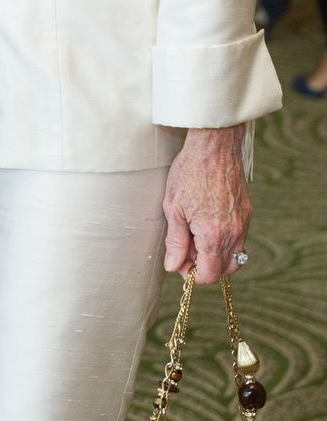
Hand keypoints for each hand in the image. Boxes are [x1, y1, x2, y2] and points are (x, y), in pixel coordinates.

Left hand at [162, 125, 250, 283]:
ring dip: (215, 254)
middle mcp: (234, 233)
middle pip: (224, 270)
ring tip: (195, 235)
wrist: (214, 145)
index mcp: (214, 236)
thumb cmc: (190, 172)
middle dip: (204, 266)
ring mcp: (244, 223)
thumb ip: (175, 241)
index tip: (179, 262)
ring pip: (234, 255)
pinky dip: (224, 240)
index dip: (192, 274)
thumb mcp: (173, 208)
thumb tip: (173, 266)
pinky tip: (207, 223)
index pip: (209, 275)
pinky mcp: (247, 212)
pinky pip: (239, 238)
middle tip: (186, 248)